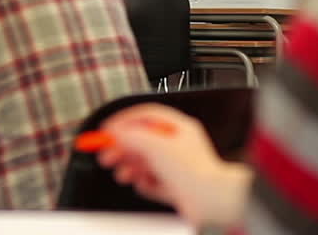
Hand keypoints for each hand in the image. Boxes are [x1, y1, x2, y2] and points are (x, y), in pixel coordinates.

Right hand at [96, 104, 249, 225]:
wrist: (211, 201)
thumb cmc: (193, 171)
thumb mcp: (155, 145)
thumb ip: (131, 136)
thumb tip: (114, 132)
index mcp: (179, 128)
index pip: (146, 116)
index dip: (123, 120)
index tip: (106, 130)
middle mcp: (179, 146)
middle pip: (142, 140)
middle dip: (122, 148)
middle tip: (107, 154)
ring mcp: (178, 167)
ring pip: (146, 163)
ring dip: (131, 167)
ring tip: (123, 173)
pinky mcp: (176, 188)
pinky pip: (153, 183)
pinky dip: (145, 184)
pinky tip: (143, 185)